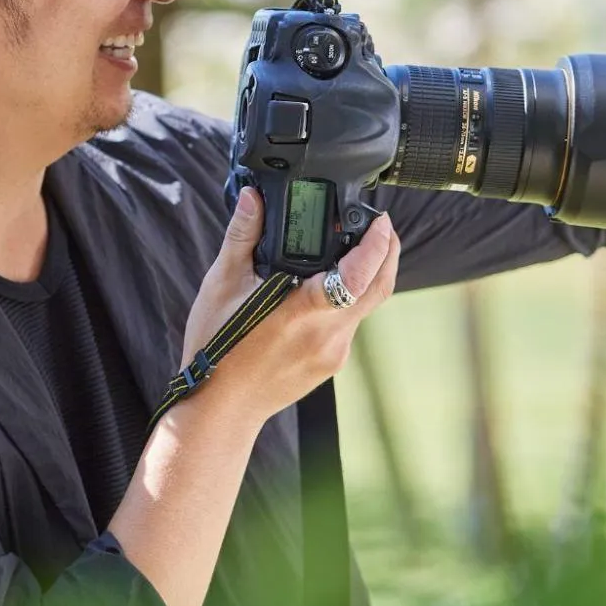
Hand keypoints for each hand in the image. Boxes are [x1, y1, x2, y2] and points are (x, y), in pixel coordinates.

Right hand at [178, 189, 400, 426]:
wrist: (222, 408)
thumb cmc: (217, 349)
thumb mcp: (222, 286)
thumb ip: (242, 237)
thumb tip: (252, 198)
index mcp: (302, 313)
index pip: (358, 275)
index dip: (378, 244)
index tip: (381, 221)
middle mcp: (327, 336)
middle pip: (378, 288)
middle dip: (387, 253)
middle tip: (380, 225)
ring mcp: (334, 353)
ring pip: (366, 306)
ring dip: (367, 276)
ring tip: (353, 250)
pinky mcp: (332, 364)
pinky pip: (350, 325)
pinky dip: (348, 300)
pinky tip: (326, 289)